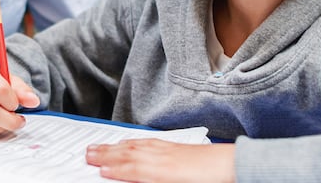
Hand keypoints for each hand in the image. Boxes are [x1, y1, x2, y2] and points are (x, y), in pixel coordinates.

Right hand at [86, 140, 234, 182]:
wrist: (234, 168)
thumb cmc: (210, 182)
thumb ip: (154, 180)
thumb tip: (134, 176)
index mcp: (163, 172)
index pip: (133, 170)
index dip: (115, 170)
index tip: (98, 170)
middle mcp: (162, 158)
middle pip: (129, 155)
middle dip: (106, 154)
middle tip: (87, 153)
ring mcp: (168, 150)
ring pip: (136, 147)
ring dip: (115, 147)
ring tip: (99, 147)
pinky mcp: (175, 147)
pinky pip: (148, 142)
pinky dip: (133, 141)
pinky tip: (128, 143)